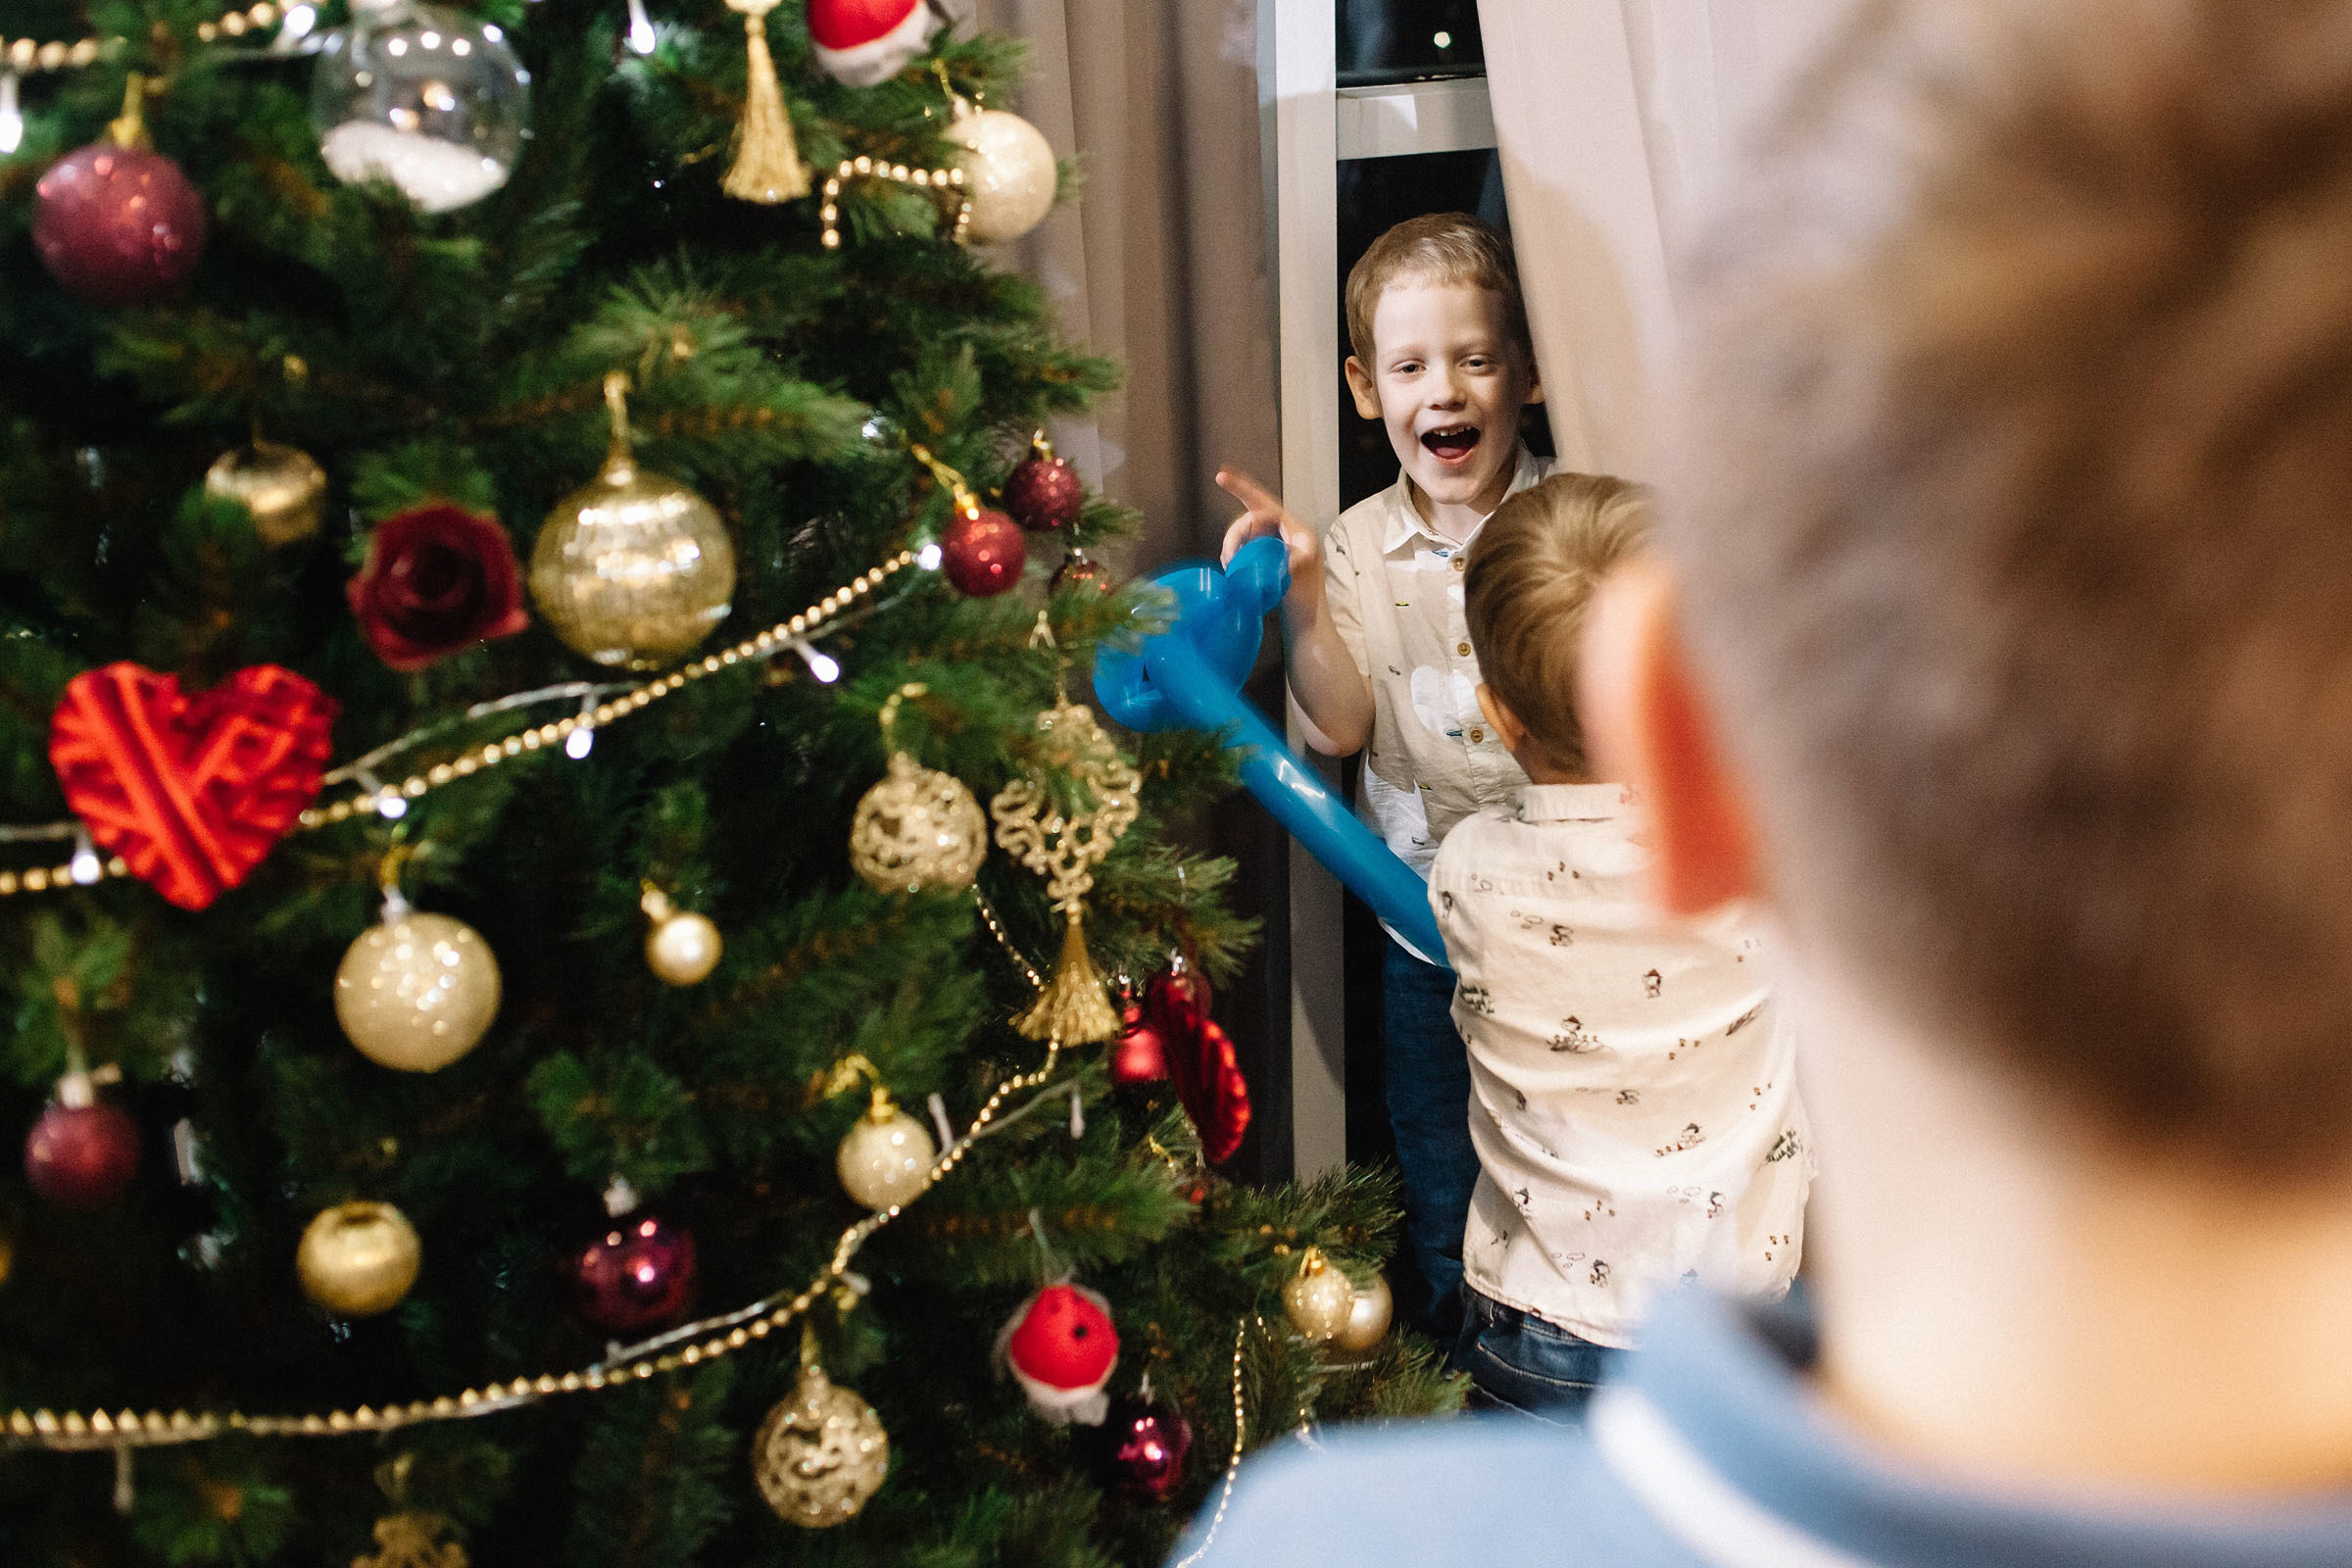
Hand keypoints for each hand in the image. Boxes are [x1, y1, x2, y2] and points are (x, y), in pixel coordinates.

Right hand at [1216, 469, 1323, 610]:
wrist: (1305, 625)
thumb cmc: (1305, 600)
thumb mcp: (1299, 573)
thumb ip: (1286, 554)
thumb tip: (1271, 547)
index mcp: (1295, 530)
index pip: (1264, 503)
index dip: (1241, 487)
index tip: (1220, 476)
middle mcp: (1285, 533)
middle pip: (1249, 520)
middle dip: (1234, 535)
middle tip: (1228, 558)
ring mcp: (1275, 547)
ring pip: (1244, 535)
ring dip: (1232, 547)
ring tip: (1230, 566)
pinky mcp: (1267, 561)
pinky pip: (1244, 548)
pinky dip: (1234, 555)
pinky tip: (1232, 568)